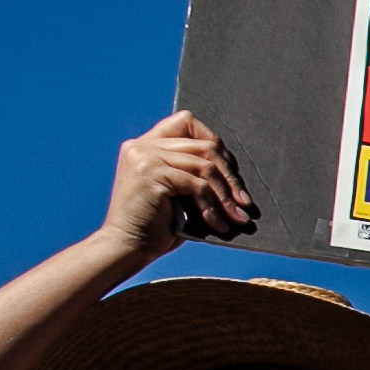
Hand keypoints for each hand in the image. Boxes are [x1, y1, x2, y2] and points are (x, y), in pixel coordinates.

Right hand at [101, 112, 254, 260]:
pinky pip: (197, 186)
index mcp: (145, 145)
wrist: (126, 247)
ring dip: (225, 196)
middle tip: (244, 202)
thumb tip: (234, 174)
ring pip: (204, 166)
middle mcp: (142, 146)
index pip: (187, 122)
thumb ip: (193, 172)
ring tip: (237, 218)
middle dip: (229, 176)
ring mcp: (145, 157)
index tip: (231, 173)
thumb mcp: (176, 192)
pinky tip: (218, 226)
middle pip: (204, 145)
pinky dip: (212, 208)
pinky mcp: (150, 174)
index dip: (214, 143)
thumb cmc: (155, 226)